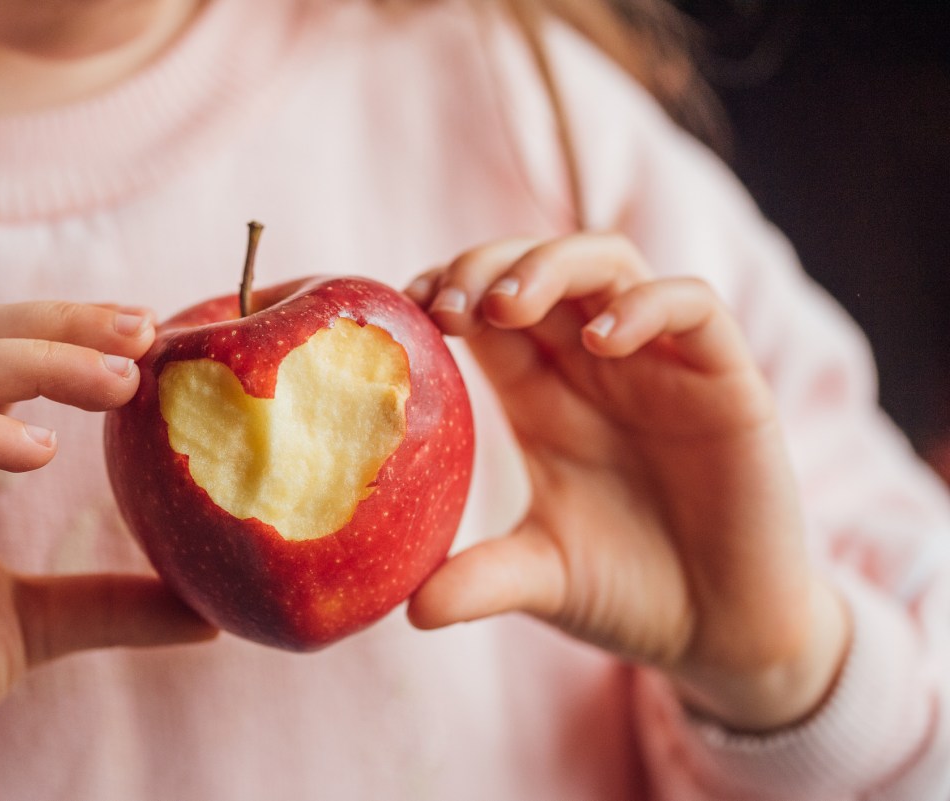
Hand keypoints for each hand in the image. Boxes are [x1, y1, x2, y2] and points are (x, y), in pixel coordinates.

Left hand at [405, 233, 848, 731]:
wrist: (723, 633)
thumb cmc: (627, 593)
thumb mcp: (540, 579)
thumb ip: (480, 581)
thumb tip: (409, 611)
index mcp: (543, 394)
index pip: (486, 310)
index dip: (446, 290)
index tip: (406, 310)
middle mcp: (597, 366)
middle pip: (539, 268)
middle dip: (485, 267)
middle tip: (447, 306)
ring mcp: (662, 365)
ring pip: (608, 263)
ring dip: (551, 266)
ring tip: (505, 306)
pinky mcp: (727, 382)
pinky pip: (694, 308)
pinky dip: (645, 306)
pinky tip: (601, 341)